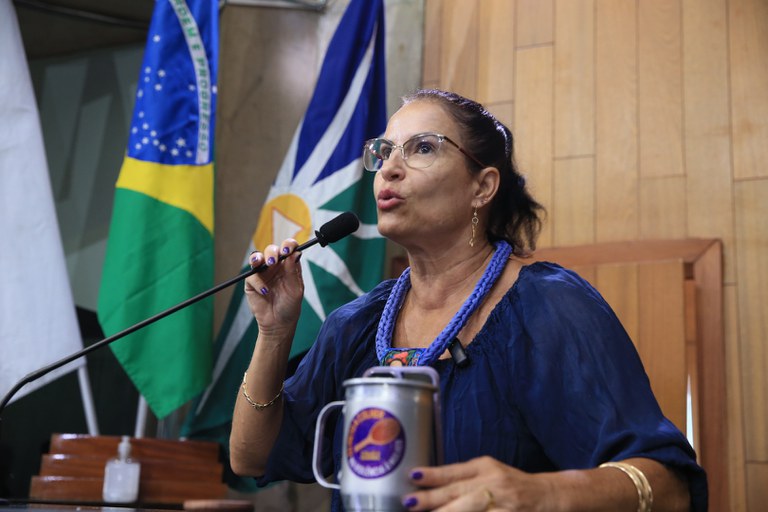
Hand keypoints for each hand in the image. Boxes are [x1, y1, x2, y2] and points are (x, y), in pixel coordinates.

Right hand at [243, 239, 302, 334]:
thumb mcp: (295, 289)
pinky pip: (251, 275)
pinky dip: (257, 282)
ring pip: (257, 257)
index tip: (288, 249)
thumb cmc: (290, 306)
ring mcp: (263, 273)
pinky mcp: (252, 282)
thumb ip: (293, 272)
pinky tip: (265, 291)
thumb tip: (295, 253)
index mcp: (289, 265)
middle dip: (272, 252)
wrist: (278, 324)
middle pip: (272, 250)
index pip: (288, 249)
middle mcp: (275, 266)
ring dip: (260, 258)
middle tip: (274, 260)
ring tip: (266, 264)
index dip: (288, 245)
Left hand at [402, 456, 556, 511]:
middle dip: (433, 500)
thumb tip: (427, 484)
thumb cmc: (511, 484)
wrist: (548, 495)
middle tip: (410, 502)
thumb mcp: (489, 471)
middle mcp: (494, 484)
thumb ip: (463, 477)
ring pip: (470, 511)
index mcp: (485, 467)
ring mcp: (504, 505)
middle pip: (459, 493)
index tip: (413, 477)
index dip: (433, 475)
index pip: (454, 472)